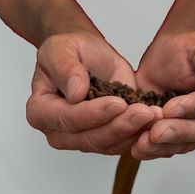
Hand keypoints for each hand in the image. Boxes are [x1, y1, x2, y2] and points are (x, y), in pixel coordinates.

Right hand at [27, 32, 161, 154]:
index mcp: (40, 111)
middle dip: (119, 126)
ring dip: (133, 132)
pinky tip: (154, 121)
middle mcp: (59, 132)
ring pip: (108, 144)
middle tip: (144, 112)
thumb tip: (76, 93)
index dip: (93, 114)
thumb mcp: (61, 49)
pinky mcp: (104, 140)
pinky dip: (139, 134)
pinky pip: (122, 144)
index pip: (67, 119)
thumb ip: (65, 69)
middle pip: (89, 138)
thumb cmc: (71, 50)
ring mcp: (82, 139)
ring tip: (154, 115)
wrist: (88, 55)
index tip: (117, 103)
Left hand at [132, 30, 194, 159]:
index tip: (170, 108)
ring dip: (163, 146)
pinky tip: (139, 149)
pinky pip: (170, 149)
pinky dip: (154, 150)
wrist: (165, 57)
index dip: (191, 109)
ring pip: (185, 144)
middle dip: (176, 131)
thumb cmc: (186, 48)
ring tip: (142, 144)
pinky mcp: (182, 139)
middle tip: (154, 132)